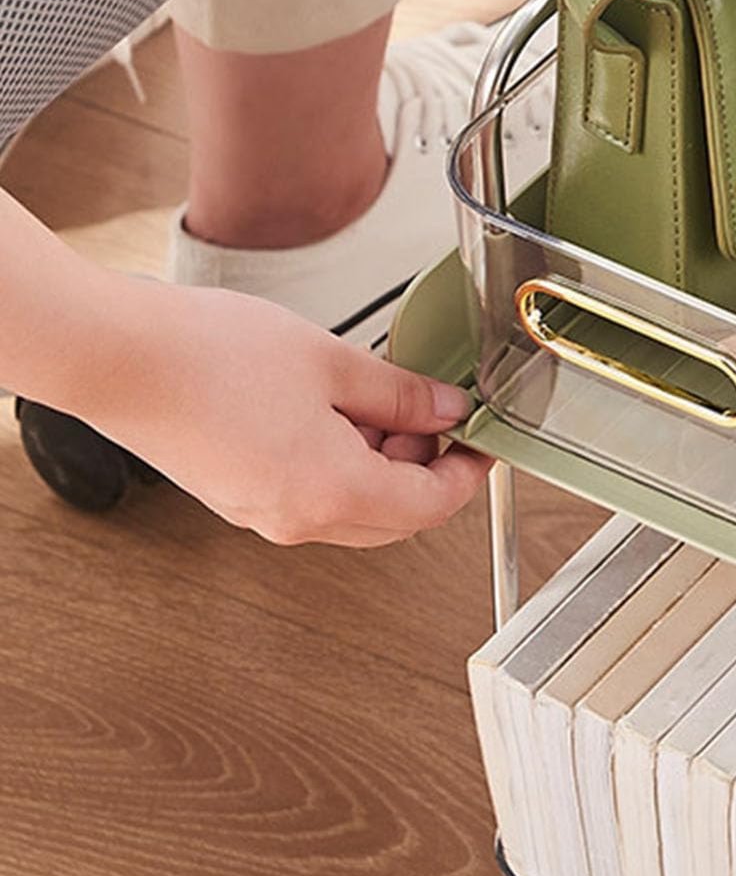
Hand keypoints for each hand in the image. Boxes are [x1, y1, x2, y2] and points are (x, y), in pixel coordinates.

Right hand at [84, 279, 491, 546]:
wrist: (115, 357)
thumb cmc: (208, 355)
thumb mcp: (332, 363)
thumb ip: (401, 395)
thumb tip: (447, 411)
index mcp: (331, 493)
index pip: (431, 506)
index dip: (466, 472)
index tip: (480, 439)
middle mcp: (296, 520)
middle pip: (395, 516)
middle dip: (426, 467)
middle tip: (433, 410)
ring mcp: (261, 515)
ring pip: (354, 507)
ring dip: (382, 463)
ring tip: (376, 398)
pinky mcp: (237, 497)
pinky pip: (313, 495)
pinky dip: (341, 462)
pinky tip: (334, 408)